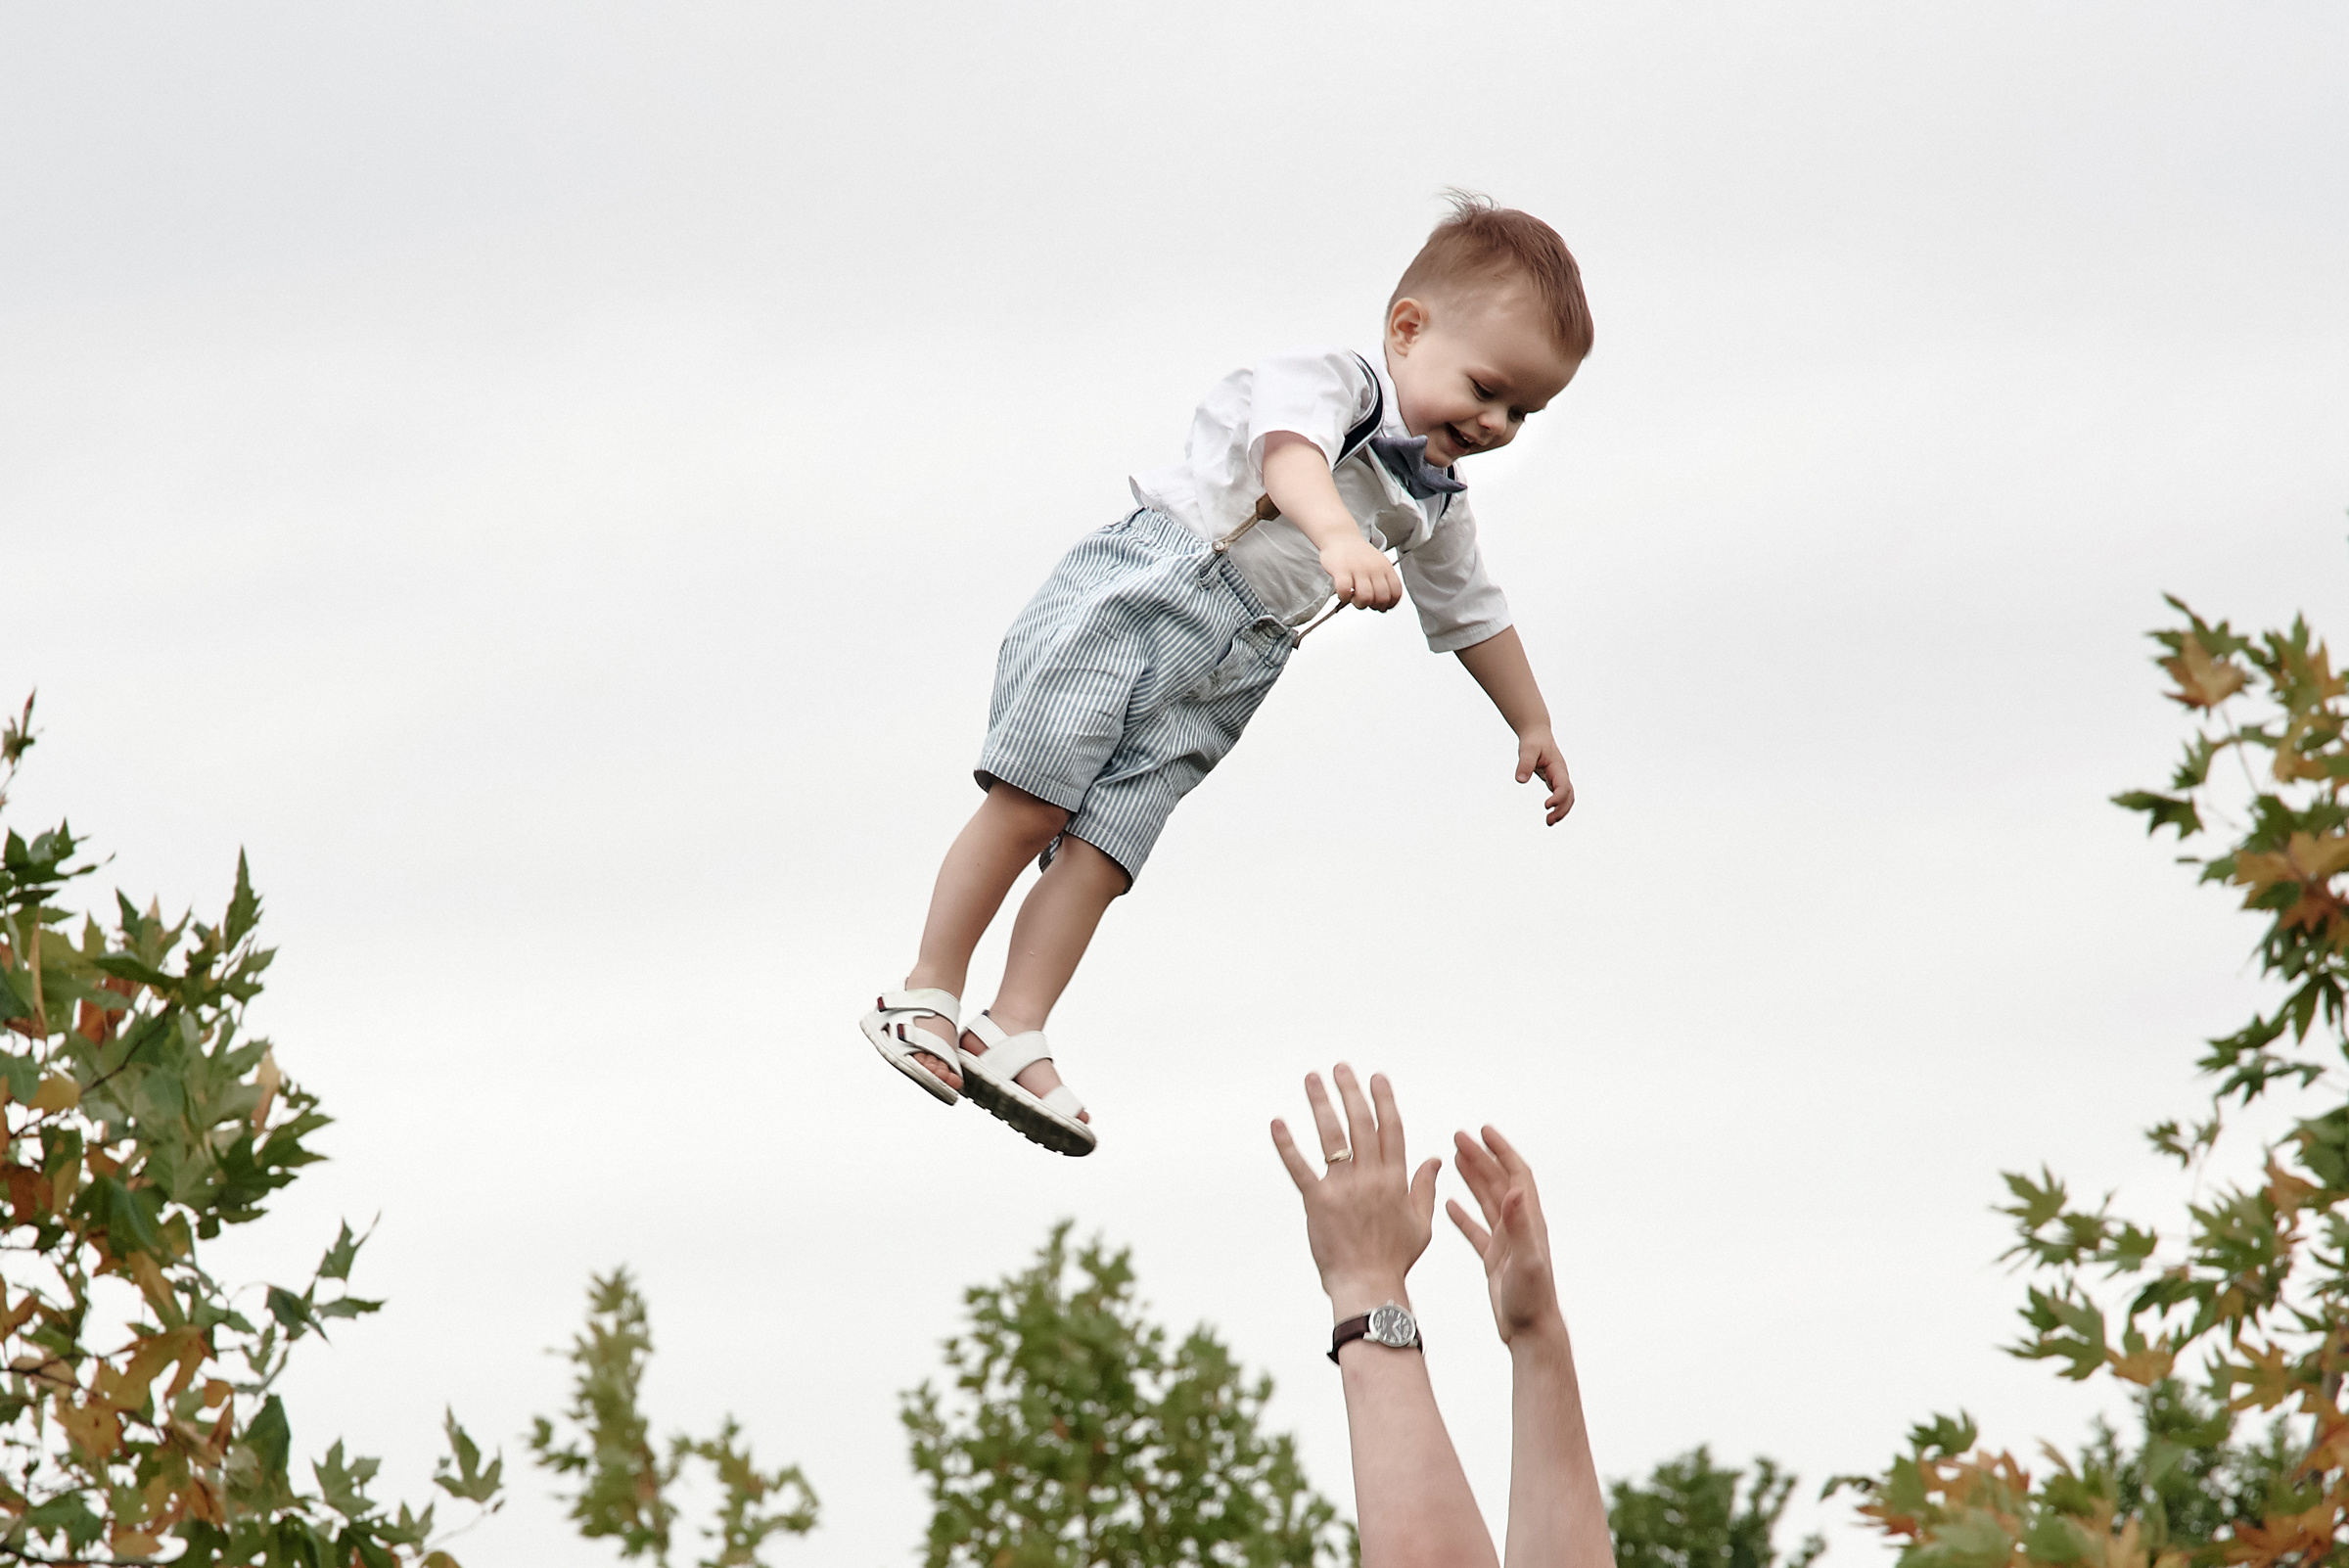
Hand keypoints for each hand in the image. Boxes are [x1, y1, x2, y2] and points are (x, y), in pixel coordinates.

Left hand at [1271, 1065, 1439, 1316]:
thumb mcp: (1421, 1223)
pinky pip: (1300, 1168)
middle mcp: (1370, 1177)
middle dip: (1351, 1092)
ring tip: (1312, 1079)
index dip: (1383, 1100)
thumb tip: (1434, 1159)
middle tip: (1340, 1067)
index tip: (1377, 1077)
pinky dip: (1287, 1145)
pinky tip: (1277, 1123)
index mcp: (1395, 1179)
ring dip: (1321, 1104)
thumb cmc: (1395, 1258)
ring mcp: (1343, 1188)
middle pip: (1361, 1123)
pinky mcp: (1318, 1202)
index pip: (1391, 1129)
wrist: (1368, 1285)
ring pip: (1332, 1136)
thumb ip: (1425, 1188)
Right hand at [1318, 538, 1403, 612]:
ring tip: (1354, 598)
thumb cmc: (1357, 554)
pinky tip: (1343, 594)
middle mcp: (1373, 568)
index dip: (1390, 604)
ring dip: (1359, 604)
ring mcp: (1357, 569)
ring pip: (1365, 597)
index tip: (1383, 606)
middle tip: (1367, 602)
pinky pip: (1345, 591)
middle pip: (1382, 598)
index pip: (1396, 592)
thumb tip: (1385, 606)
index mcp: (1385, 567)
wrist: (1339, 536)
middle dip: (1374, 606)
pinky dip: (1344, 597)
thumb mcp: (1378, 564)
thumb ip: (1383, 583)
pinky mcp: (1341, 570)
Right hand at [1447, 1126, 1562, 1346]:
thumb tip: (1513, 1189)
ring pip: (1487, 1201)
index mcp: (1528, 1221)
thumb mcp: (1525, 1259)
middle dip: (1480, 1157)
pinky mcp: (1494, 1259)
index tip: (1483, 1130)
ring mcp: (1506, 1242)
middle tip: (1458, 1137)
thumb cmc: (1531, 1299)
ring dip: (1472, 1178)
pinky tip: (1449, 1205)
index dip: (1501, 1151)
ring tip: (1453, 1158)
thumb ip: (1519, 1224)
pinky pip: (1476, 1229)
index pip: (1516, 1175)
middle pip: (1498, 1182)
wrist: (1531, 1331)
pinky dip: (1463, 1214)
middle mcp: (1518, 1226)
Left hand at [1516, 727, 1573, 824]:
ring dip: (1561, 811)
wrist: (1537, 733)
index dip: (1558, 797)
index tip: (1546, 805)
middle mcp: (1562, 774)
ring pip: (1567, 798)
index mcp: (1558, 767)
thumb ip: (1524, 764)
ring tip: (1549, 822)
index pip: (1563, 786)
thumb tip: (1520, 780)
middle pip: (1569, 796)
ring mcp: (1559, 778)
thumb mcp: (1527, 750)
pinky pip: (1560, 796)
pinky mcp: (1554, 780)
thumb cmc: (1533, 740)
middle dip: (1562, 810)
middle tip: (1548, 821)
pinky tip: (1550, 815)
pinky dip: (1558, 807)